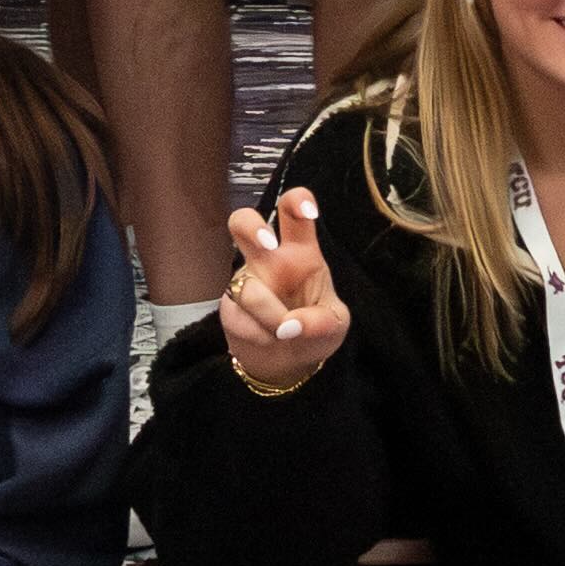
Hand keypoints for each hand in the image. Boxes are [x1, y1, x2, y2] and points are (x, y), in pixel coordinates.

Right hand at [213, 188, 349, 395]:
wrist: (287, 362)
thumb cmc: (314, 329)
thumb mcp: (336, 325)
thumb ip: (323, 322)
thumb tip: (292, 325)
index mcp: (300, 251)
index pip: (294, 215)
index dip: (298, 203)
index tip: (308, 210)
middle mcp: (268, 259)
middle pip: (244, 223)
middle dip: (252, 227)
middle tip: (267, 244)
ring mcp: (245, 281)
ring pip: (248, 288)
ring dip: (270, 315)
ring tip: (285, 332)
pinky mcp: (228, 306)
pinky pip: (238, 317)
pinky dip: (258, 335)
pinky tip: (268, 338)